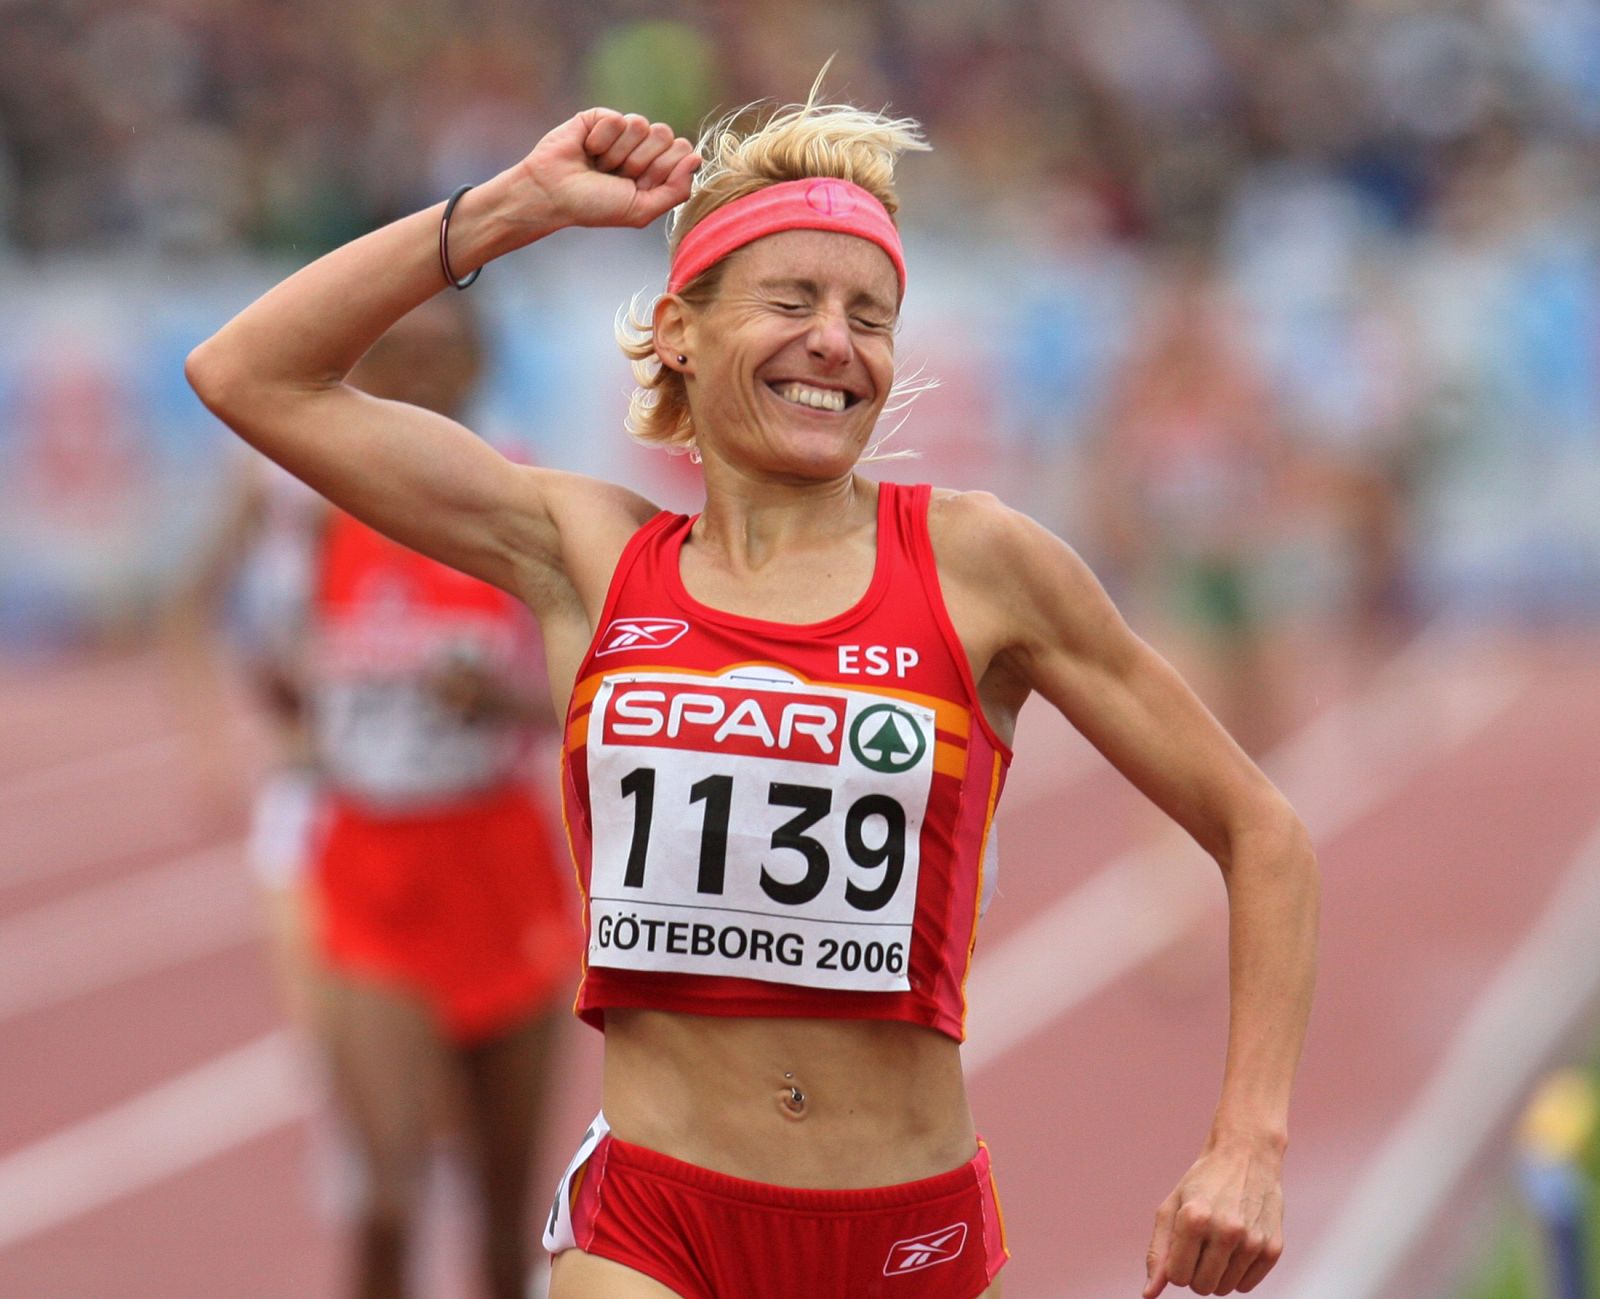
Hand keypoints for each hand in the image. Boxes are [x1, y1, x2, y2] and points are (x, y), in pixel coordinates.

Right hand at [513, 109, 699, 234]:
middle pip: (666, 135)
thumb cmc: (595, 206)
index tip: (638, 185)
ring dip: (618, 153)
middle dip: (641, 161)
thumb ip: (676, 190)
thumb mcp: (642, 209)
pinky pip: (617, 119)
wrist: (553, 194)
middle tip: (617, 175)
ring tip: (599, 165)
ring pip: (641, 124)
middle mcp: (643, 148)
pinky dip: (601, 140)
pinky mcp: (601, 117)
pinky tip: (587, 149)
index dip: (662, 169)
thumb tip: (698, 158)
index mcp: (657, 169)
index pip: (683, 152)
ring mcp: (623, 131)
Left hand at [1143, 1136, 1284, 1295]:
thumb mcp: (1172, 1207)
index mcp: (1194, 1219)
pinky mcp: (1273, 1248)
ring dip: (1217, 1273)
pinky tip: (1237, 1246)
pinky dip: (1237, 1273)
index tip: (1182, 1247)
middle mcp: (1226, 1231)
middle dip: (1195, 1272)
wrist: (1247, 1155)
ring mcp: (1253, 1241)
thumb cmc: (1203, 1183)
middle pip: (1201, 1287)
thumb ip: (1158, 1252)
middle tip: (1200, 1245)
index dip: (1176, 1266)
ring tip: (1219, 1242)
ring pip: (1224, 1289)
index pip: (1178, 1277)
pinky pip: (1246, 1286)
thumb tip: (1149, 1294)